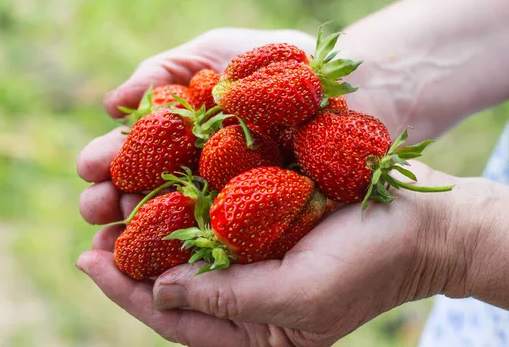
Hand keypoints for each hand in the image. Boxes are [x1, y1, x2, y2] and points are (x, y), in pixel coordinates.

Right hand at [76, 27, 418, 227]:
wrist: (352, 82)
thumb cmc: (283, 59)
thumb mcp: (216, 49)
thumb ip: (161, 69)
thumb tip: (112, 103)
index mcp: (187, 135)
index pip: (137, 156)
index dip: (110, 164)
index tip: (88, 170)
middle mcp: (203, 171)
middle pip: (150, 193)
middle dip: (115, 201)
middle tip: (93, 206)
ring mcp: (233, 201)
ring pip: (176, 224)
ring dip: (141, 233)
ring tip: (111, 236)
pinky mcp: (263, 225)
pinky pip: (221, 243)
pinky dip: (189, 252)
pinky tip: (162, 260)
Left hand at [76, 162, 488, 345]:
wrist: (419, 225)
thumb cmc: (367, 267)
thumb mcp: (299, 299)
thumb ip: (229, 301)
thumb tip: (161, 291)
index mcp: (253, 330)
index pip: (176, 317)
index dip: (128, 292)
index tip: (88, 261)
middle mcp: (247, 296)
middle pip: (175, 281)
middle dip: (131, 258)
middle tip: (92, 228)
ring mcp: (256, 256)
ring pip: (190, 244)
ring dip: (154, 222)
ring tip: (115, 199)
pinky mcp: (267, 219)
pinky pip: (217, 212)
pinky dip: (188, 198)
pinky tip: (164, 177)